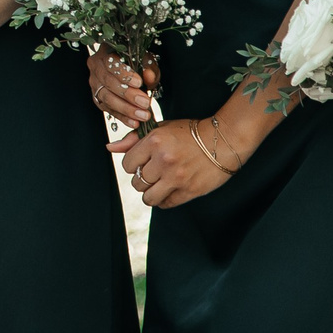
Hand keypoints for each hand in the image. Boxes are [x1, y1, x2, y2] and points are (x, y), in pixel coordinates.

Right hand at [90, 51, 156, 129]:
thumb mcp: (146, 61)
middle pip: (108, 82)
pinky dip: (122, 117)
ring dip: (126, 109)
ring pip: (106, 97)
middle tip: (144, 102)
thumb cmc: (137, 63)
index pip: (111, 63)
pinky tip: (134, 122)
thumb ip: (149, 67)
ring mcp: (95, 83)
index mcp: (106, 52)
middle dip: (128, 95)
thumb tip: (149, 76)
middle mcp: (96, 67)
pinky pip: (108, 109)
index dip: (124, 74)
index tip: (139, 83)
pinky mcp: (97, 98)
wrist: (131, 70)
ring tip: (142, 115)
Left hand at [110, 117, 239, 207]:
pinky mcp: (190, 190)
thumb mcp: (160, 128)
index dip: (133, 165)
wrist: (223, 140)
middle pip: (137, 182)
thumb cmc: (189, 132)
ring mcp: (177, 177)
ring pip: (148, 197)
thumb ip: (133, 139)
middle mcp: (163, 160)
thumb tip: (109, 148)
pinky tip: (169, 191)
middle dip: (142, 179)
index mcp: (154, 141)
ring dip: (150, 193)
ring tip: (158, 185)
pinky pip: (166, 204)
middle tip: (153, 174)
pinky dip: (164, 200)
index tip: (142, 163)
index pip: (127, 164)